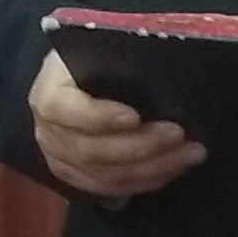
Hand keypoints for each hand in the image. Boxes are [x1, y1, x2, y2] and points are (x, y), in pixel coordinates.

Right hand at [32, 47, 201, 198]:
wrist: (76, 82)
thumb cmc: (94, 60)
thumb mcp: (101, 48)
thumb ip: (121, 54)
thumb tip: (160, 55)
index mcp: (49, 93)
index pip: (65, 109)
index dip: (99, 117)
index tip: (135, 116)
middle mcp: (48, 131)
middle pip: (91, 150)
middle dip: (141, 146)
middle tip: (179, 134)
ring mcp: (60, 159)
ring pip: (105, 176)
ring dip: (152, 168)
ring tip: (189, 153)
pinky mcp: (77, 177)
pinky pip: (112, 188)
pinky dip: (145, 181)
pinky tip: (174, 168)